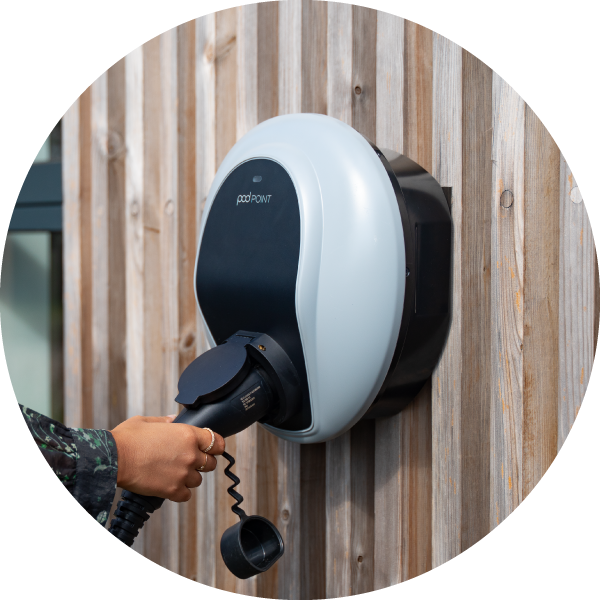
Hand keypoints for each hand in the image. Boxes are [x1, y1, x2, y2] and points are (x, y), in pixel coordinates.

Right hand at [110, 415, 224, 501]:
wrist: (114, 458)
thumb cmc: (127, 438)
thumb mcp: (147, 421)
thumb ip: (165, 421)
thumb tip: (173, 418)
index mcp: (188, 434)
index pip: (217, 442)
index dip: (216, 445)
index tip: (213, 448)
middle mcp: (190, 454)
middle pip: (211, 463)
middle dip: (202, 462)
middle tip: (188, 461)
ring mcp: (183, 474)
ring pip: (198, 480)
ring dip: (189, 478)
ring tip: (174, 473)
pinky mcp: (173, 490)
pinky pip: (186, 495)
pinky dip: (179, 492)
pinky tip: (169, 485)